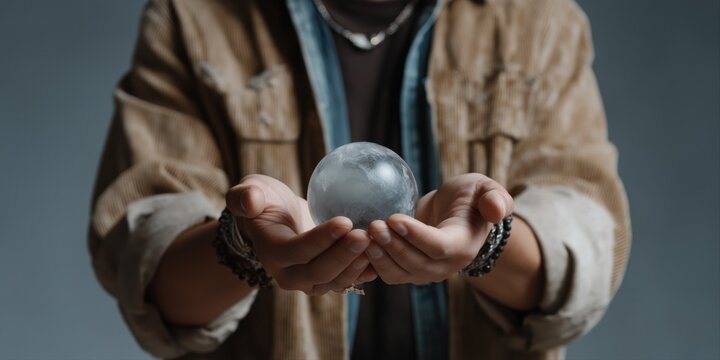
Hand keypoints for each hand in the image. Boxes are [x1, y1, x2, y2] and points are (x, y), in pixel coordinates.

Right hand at [226, 174, 376, 294]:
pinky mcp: (328, 278)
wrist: (275, 220)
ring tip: (376, 244)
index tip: (345, 221)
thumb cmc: (263, 201)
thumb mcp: (250, 191)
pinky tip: (383, 254)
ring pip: (336, 282)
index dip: (321, 240)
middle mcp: (289, 274)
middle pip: (319, 272)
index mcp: (271, 252)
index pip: (297, 251)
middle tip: (366, 234)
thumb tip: (249, 202)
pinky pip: (349, 281)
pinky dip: (366, 271)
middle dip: (343, 256)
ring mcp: (310, 281)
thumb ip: (244, 196)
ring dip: (357, 266)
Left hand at [365, 173, 512, 284]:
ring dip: (379, 256)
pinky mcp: (407, 271)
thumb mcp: (485, 188)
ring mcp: (425, 272)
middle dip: (392, 246)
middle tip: (372, 225)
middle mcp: (445, 266)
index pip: (438, 247)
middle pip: (415, 264)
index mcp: (463, 246)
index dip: (415, 235)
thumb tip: (497, 210)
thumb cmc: (470, 197)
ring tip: (365, 234)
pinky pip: (388, 273)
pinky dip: (372, 262)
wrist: (454, 212)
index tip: (394, 217)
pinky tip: (360, 243)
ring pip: (399, 273)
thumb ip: (496, 198)